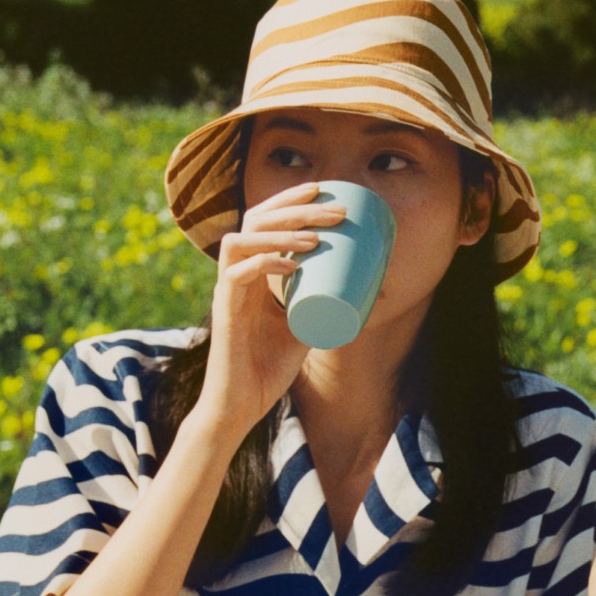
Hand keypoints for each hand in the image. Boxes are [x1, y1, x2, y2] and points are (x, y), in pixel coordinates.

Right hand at [194, 182, 345, 425]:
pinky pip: (237, 276)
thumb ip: (324, 305)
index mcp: (252, 272)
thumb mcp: (305, 328)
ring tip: (317, 237)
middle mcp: (236, 275)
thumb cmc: (268, 369)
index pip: (264, 220)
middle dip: (295, 208)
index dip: (291, 200)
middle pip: (256, 220)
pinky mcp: (224, 313)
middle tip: (336, 209)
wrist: (241, 405)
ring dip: (280, 233)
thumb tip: (371, 290)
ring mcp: (228, 292)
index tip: (325, 190)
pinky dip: (265, 264)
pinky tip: (291, 265)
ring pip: (241, 240)